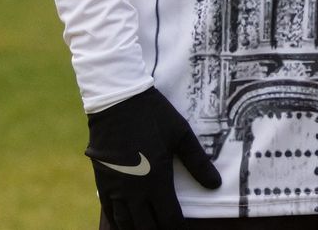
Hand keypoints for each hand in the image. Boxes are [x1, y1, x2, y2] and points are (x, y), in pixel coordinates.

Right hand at [86, 87, 221, 229]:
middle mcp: (134, 191)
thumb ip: (198, 162)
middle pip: (147, 227)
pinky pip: (110, 213)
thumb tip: (215, 185)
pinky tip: (126, 226)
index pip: (169, 219)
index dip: (179, 229)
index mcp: (156, 180)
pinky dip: (119, 224)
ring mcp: (116, 188)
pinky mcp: (103, 182)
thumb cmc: (154, 116)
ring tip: (150, 229)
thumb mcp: (182, 135)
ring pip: (127, 224)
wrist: (117, 101)